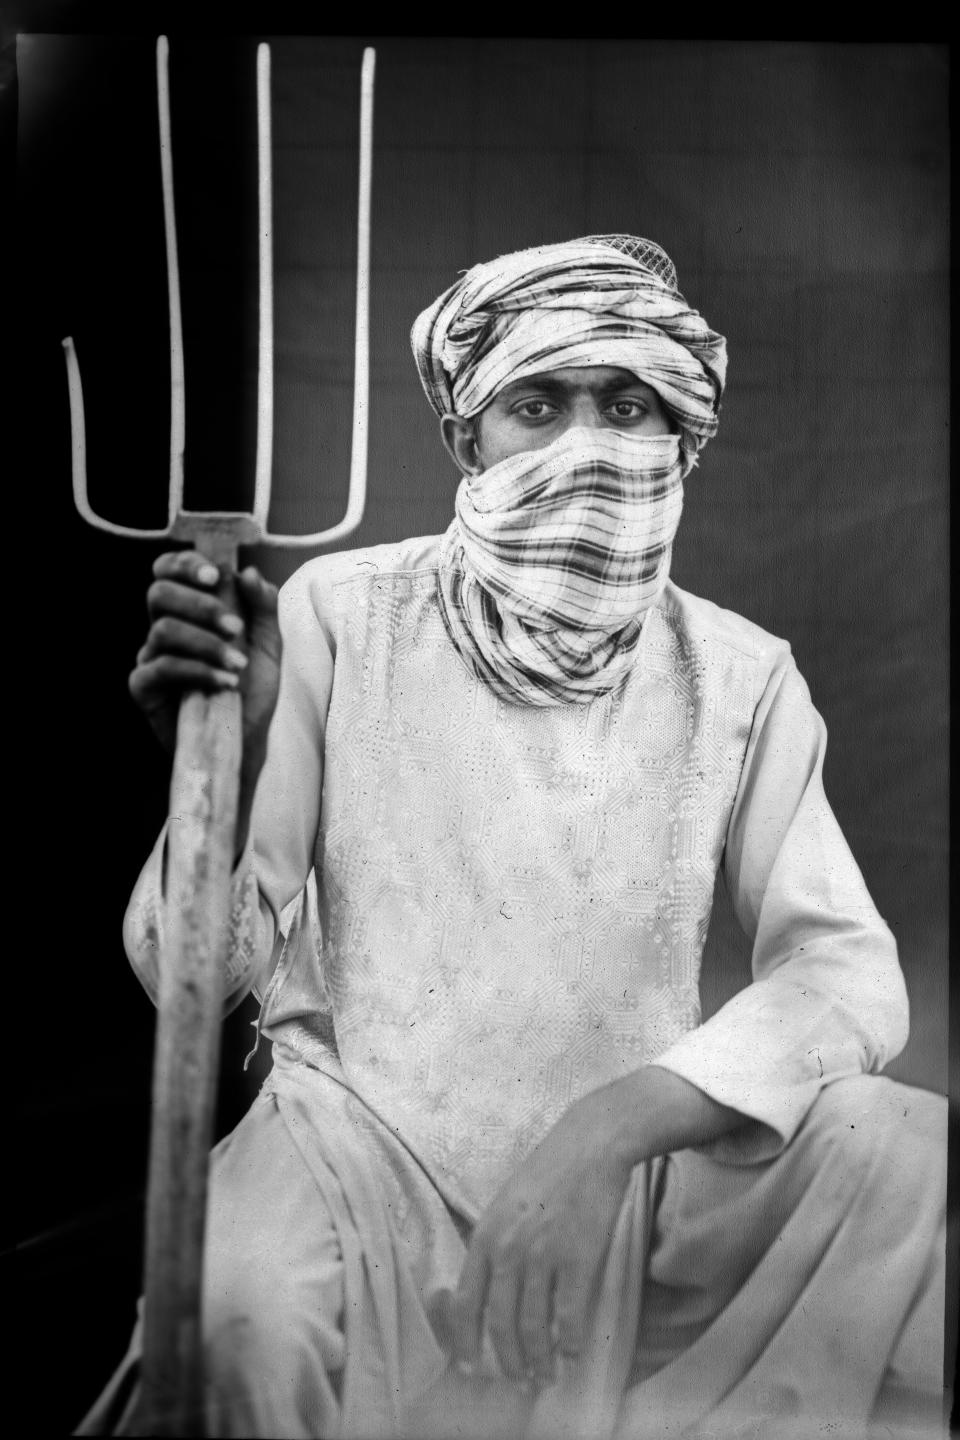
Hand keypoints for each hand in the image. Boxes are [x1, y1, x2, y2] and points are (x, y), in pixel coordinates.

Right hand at [129, 549, 280, 770]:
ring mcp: (150, 657)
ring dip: (207, 644)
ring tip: (238, 666)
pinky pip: (162, 666)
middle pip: (159, 592)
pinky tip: (226, 684)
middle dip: (201, 605)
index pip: (170, 572)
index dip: (186, 564)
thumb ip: (263, 606)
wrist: (246, 741)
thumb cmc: (252, 691)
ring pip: (164, 629)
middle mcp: (164, 629)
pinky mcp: (144, 687)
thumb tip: (246, 572)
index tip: (216, 576)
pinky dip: (198, 671)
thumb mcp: (269, 645)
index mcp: (189, 612)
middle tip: (236, 628)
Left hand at [439, 1087, 635, 1384]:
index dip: (466, 1341)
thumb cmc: (549, 1171)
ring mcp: (544, 1255)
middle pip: (500, 1323)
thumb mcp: (506, 1202)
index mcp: (486, 1235)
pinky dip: (569, 1342)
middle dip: (507, 1360)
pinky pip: (570, 1315)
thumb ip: (494, 1242)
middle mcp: (509, 1249)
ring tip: (544, 1377)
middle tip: (518, 1380)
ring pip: (534, 1326)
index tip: (471, 1366)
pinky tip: (572, 1353)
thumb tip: (487, 1286)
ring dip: (539, 1360)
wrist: (592, 1143)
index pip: (467, 1302)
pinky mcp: (579, 1258)